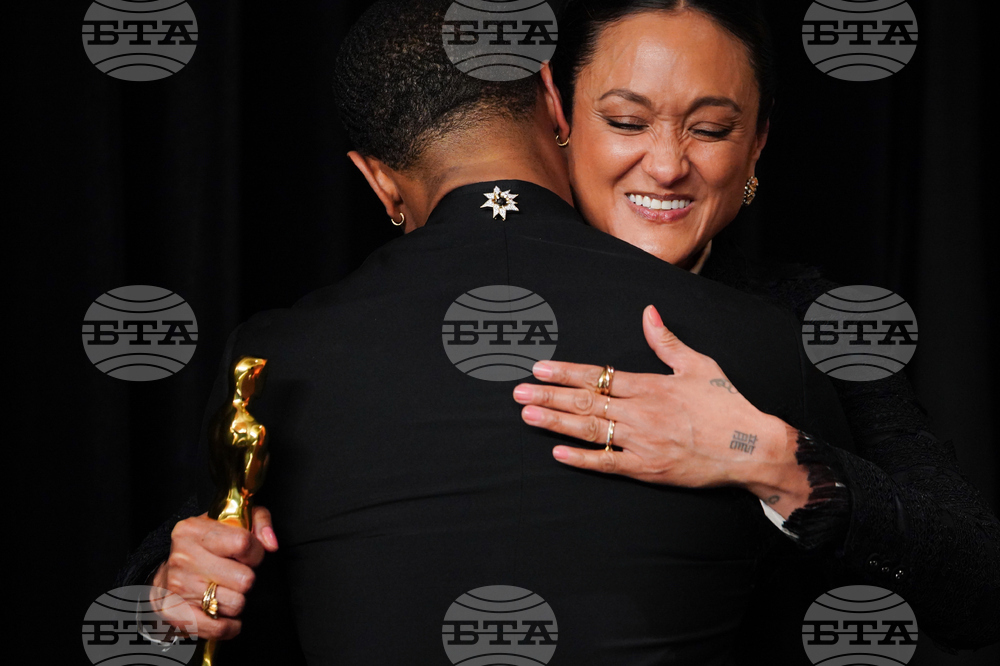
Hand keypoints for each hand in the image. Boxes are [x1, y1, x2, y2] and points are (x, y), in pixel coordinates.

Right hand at [150, 505, 277, 640]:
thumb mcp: (232, 520)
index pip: (243, 543)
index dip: (255, 553)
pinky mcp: (177, 615)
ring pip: (236, 604)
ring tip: (226, 591)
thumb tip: (271, 544)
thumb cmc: (207, 545)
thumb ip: (259, 522)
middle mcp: (183, 557)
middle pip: (244, 579)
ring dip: (237, 601)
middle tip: (236, 575)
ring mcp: (179, 587)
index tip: (249, 556)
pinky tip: (226, 615)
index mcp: (194, 530)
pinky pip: (219, 628)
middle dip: (247, 579)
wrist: (166, 572)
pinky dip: (229, 626)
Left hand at [513, 306, 809, 512]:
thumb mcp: (698, 365)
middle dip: (548, 396)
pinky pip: (607, 462)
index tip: (539, 369)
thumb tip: (648, 312)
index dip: (565, 372)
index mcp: (649, 386)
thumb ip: (666, 341)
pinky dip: (581, 458)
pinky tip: (558, 452)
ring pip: (589, 429)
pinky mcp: (647, 468)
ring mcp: (641, 442)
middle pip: (585, 401)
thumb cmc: (725, 404)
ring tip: (528, 415)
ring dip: (556, 421)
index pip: (598, 376)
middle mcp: (640, 412)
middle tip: (518, 392)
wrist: (750, 447)